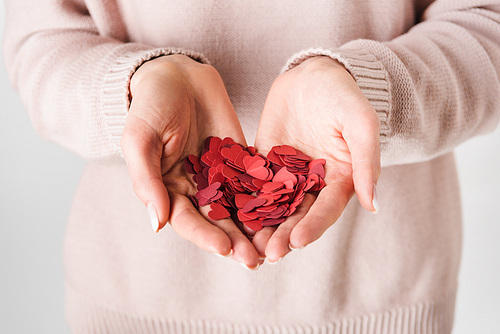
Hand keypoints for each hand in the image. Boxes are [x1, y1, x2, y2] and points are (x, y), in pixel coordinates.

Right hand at [121, 55, 259, 268]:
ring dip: (253, 228)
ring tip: (271, 246)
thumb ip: (146, 180)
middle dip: (234, 242)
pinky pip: (254, 182)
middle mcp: (196, 188)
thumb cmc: (151, 106)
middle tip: (254, 260)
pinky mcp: (240, 160)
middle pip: (217, 221)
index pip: (187, 220)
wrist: (178, 75)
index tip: (224, 248)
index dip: (205, 236)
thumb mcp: (140, 139)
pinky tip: (283, 212)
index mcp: (169, 189)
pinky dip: (267, 198)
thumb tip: (157, 225)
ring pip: (238, 207)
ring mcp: (220, 175)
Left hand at [253, 56, 380, 262]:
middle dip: (284, 235)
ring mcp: (286, 176)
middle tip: (269, 253)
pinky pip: (252, 184)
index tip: (297, 242)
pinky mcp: (264, 164)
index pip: (326, 210)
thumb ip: (366, 161)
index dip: (313, 226)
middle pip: (298, 215)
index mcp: (339, 180)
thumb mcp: (360, 123)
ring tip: (249, 245)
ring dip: (263, 227)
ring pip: (274, 207)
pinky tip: (231, 215)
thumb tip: (374, 205)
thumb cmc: (342, 96)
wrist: (311, 75)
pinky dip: (244, 201)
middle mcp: (312, 184)